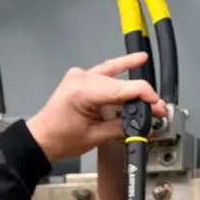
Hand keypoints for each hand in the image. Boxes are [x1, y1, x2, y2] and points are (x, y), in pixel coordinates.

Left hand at [25, 52, 167, 161]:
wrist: (41, 138)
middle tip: (157, 109)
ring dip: (132, 81)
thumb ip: (122, 126)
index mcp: (83, 92)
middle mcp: (81, 79)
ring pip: (114, 74)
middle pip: (121, 83)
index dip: (146, 97)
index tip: (158, 107)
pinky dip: (120, 69)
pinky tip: (136, 60)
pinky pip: (105, 71)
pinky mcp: (80, 78)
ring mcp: (80, 76)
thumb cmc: (61, 139)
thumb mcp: (95, 137)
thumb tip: (143, 121)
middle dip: (141, 96)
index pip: (124, 89)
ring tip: (151, 80)